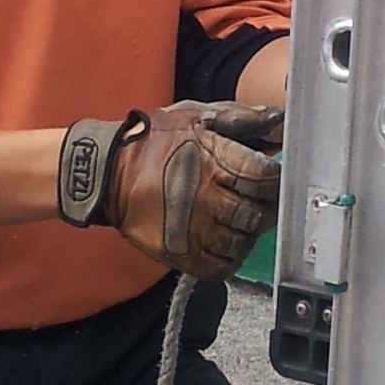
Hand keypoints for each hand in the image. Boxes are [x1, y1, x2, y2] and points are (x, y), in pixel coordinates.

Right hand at [63, 102, 283, 278]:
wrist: (107, 173)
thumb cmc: (153, 141)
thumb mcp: (194, 117)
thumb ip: (239, 118)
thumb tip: (276, 118)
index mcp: (215, 161)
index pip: (265, 178)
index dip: (275, 180)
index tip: (271, 179)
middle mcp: (208, 198)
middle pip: (259, 215)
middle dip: (265, 209)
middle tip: (259, 202)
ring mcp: (195, 230)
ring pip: (243, 244)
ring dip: (247, 234)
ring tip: (239, 222)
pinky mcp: (182, 254)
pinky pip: (222, 268)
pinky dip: (230, 259)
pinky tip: (225, 243)